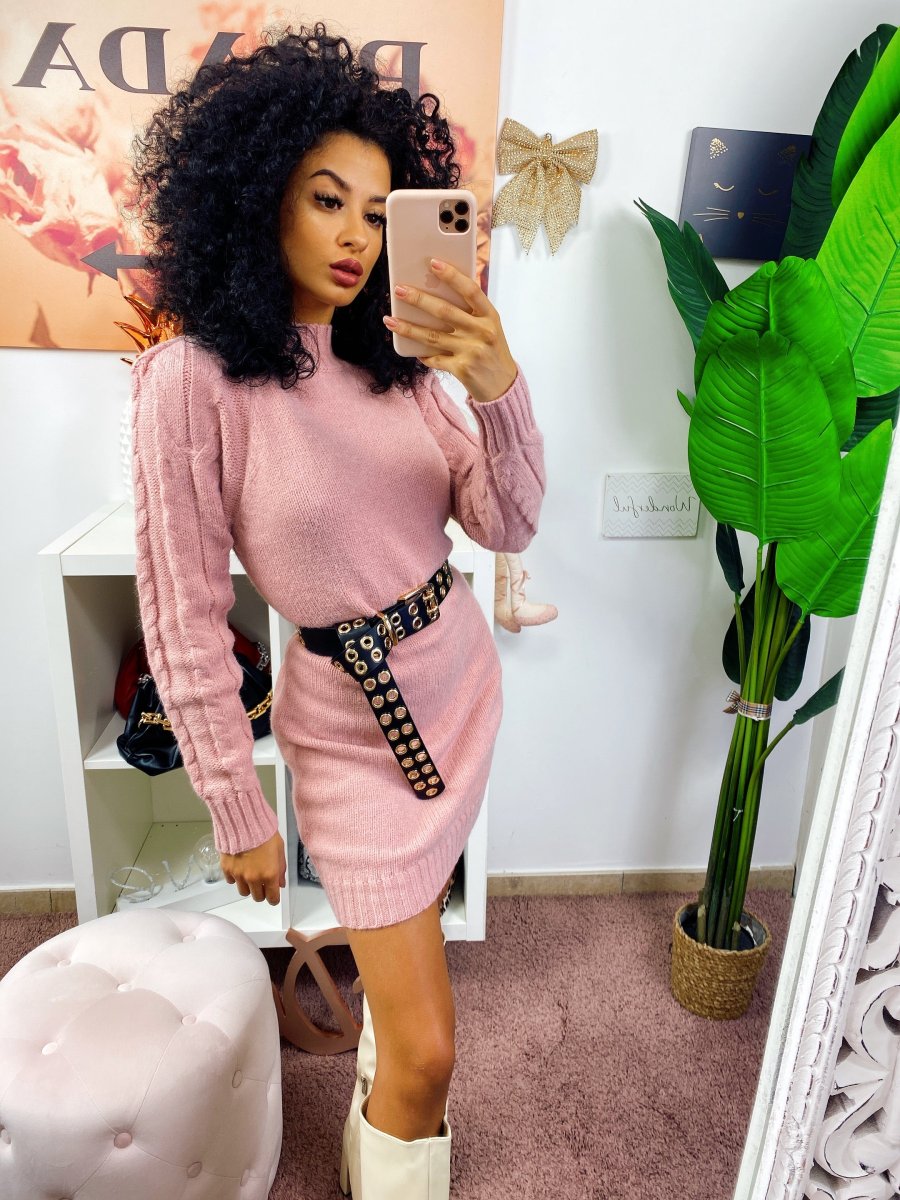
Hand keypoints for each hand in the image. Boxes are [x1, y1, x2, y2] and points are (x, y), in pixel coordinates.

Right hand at [220, 830, 285, 905]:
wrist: (244, 822)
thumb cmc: (264, 832)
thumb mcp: (279, 849)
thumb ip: (281, 869)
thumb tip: (280, 883)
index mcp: (269, 875)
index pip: (272, 899)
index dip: (274, 898)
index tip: (273, 894)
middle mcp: (253, 879)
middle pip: (257, 898)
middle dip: (261, 892)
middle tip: (262, 882)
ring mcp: (239, 875)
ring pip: (243, 892)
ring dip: (248, 886)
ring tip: (250, 874)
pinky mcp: (227, 869)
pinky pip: (231, 881)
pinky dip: (236, 878)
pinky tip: (240, 867)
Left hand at [384, 258, 518, 403]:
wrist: (503, 386)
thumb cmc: (492, 350)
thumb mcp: (490, 327)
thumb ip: (472, 311)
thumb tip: (438, 291)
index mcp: (490, 317)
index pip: (470, 291)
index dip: (452, 275)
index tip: (433, 263)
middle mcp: (482, 332)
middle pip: (445, 311)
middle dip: (418, 299)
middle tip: (399, 289)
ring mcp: (471, 351)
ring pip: (432, 336)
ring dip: (408, 327)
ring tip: (390, 320)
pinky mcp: (461, 369)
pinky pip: (434, 359)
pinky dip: (421, 354)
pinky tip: (410, 348)